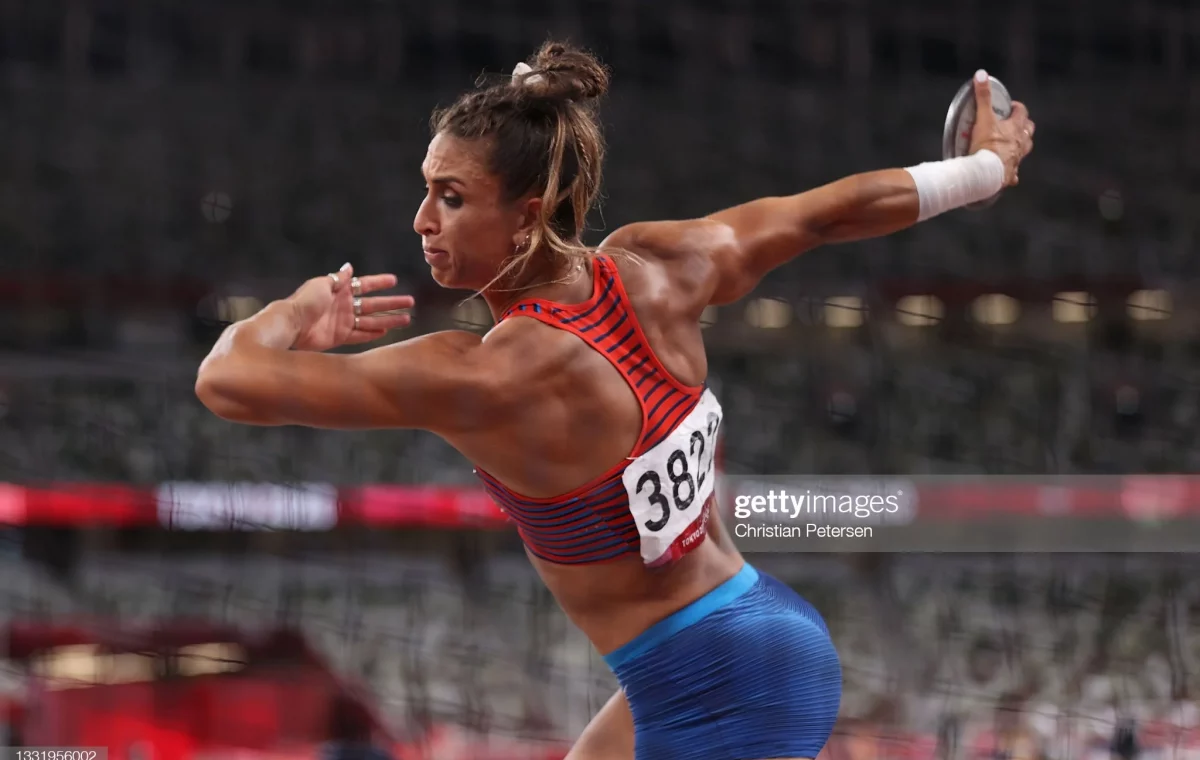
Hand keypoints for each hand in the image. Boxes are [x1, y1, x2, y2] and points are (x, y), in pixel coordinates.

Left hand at [288, 262, 413, 350]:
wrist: (291, 324)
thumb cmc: (305, 302)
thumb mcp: (322, 284)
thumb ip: (338, 278)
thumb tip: (350, 267)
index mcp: (340, 291)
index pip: (364, 285)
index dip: (379, 282)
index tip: (395, 281)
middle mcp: (345, 306)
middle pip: (373, 304)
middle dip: (392, 303)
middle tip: (410, 302)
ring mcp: (344, 322)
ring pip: (372, 321)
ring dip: (389, 320)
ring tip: (406, 319)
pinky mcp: (340, 337)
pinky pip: (360, 335)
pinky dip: (372, 334)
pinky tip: (386, 331)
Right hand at [968, 70, 1034, 186]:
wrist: (986, 173)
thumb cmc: (986, 145)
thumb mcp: (983, 118)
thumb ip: (983, 97)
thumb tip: (982, 74)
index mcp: (1015, 128)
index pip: (1022, 112)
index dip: (1017, 107)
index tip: (1010, 106)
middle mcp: (1020, 143)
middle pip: (1029, 131)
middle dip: (1024, 126)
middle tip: (1014, 124)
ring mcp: (1017, 159)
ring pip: (1025, 149)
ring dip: (1022, 145)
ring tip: (1014, 145)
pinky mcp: (1010, 174)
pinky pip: (1014, 172)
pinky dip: (1012, 171)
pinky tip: (1009, 173)